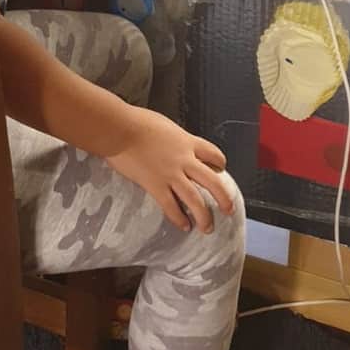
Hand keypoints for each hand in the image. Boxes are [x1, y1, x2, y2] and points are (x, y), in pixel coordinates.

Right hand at [105, 107, 233, 232]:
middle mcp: (184, 159)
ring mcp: (171, 174)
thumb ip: (174, 138)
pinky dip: (179, 218)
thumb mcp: (165, 125)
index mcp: (187, 141)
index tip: (220, 169)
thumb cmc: (138, 121)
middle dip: (223, 197)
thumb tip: (173, 143)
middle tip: (228, 209)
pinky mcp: (156, 186)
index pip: (213, 154)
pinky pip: (171, 206)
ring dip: (204, 216)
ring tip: (208, 228)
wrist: (121, 129)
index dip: (219, 163)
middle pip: (212, 181)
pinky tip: (184, 226)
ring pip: (195, 199)